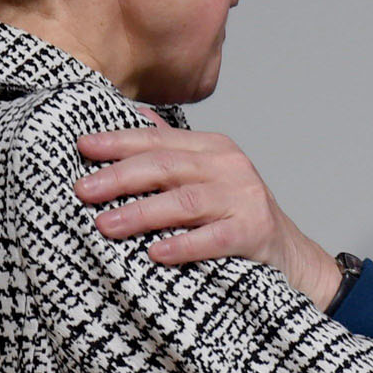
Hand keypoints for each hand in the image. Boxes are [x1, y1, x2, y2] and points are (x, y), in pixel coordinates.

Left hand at [74, 126, 340, 307]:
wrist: (289, 256)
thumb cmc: (235, 216)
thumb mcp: (206, 177)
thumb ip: (172, 151)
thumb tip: (131, 116)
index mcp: (212, 148)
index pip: (158, 140)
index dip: (118, 142)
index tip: (83, 148)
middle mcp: (229, 166)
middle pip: (166, 166)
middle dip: (120, 176)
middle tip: (84, 190)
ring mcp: (244, 199)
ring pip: (185, 201)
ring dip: (142, 213)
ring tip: (106, 224)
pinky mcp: (254, 233)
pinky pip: (213, 239)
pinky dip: (183, 245)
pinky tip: (155, 253)